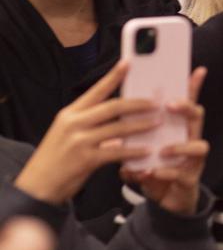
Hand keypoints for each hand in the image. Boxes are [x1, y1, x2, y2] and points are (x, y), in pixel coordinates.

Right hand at [14, 61, 157, 205]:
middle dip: (137, 103)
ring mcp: (79, 140)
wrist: (36, 186)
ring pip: (118, 128)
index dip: (113, 76)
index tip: (128, 63)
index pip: (96, 90)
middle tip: (156, 102)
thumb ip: (91, 125)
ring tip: (158, 122)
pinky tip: (147, 150)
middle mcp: (74, 123)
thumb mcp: (67, 134)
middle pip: (112, 107)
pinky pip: (117, 151)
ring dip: (141, 125)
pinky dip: (134, 150)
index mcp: (70, 113)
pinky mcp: (86, 159)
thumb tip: (120, 121)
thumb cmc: (55, 159)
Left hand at [120, 68, 208, 215]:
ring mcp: (193, 160)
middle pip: (197, 116)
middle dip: (187, 107)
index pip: (185, 102)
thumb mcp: (140, 150)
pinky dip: (165, 172)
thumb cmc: (155, 169)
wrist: (165, 201)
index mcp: (177, 128)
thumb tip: (111, 128)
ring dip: (179, 146)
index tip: (195, 70)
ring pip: (198, 146)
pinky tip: (151, 172)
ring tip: (162, 150)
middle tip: (170, 105)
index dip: (193, 86)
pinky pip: (182, 173)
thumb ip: (130, 139)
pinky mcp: (189, 179)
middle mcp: (189, 139)